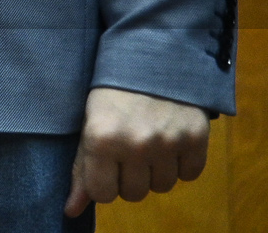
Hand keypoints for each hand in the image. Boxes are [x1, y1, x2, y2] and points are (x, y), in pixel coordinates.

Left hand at [65, 87, 207, 215]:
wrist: (151, 55)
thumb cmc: (110, 93)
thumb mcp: (88, 124)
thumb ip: (81, 169)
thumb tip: (72, 211)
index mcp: (101, 138)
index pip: (102, 194)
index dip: (103, 182)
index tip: (105, 165)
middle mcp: (135, 144)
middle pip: (134, 194)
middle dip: (129, 177)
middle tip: (127, 150)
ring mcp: (168, 142)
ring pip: (162, 187)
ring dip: (155, 171)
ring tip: (148, 141)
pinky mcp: (196, 138)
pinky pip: (189, 175)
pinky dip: (181, 164)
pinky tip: (170, 140)